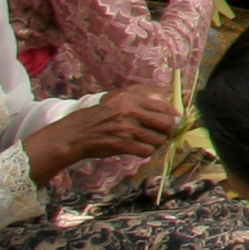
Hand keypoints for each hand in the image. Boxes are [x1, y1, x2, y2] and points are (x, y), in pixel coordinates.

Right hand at [25, 82, 177, 178]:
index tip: (173, 120)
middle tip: (164, 134)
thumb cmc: (99, 116)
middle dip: (168, 131)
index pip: (164, 106)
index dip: (172, 115)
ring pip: (158, 139)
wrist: (75, 134)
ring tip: (147, 142)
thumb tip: (169, 103)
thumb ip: (142, 97)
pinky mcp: (122, 144)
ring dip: (156, 143)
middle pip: (166, 123)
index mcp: (130, 98)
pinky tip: (138, 149)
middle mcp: (130, 111)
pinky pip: (147, 151)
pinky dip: (146, 152)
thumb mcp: (118, 99)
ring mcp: (126, 128)